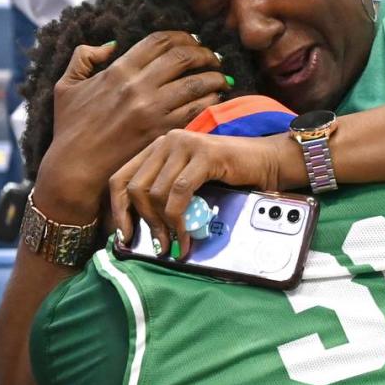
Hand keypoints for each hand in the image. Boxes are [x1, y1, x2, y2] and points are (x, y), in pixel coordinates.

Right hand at [34, 31, 233, 222]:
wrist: (75, 171)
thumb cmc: (70, 130)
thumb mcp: (67, 87)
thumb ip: (83, 58)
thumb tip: (110, 45)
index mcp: (118, 71)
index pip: (159, 41)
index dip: (181, 36)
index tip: (192, 41)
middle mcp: (139, 87)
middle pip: (183, 57)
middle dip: (204, 53)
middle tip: (213, 57)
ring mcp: (153, 111)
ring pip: (197, 82)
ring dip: (215, 76)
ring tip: (221, 77)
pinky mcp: (164, 132)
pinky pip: (199, 110)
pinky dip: (212, 101)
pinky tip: (215, 99)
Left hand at [110, 128, 284, 256]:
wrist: (266, 161)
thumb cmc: (229, 175)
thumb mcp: (188, 181)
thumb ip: (165, 193)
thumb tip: (141, 227)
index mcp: (158, 146)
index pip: (120, 178)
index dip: (117, 210)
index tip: (124, 235)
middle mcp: (167, 140)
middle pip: (135, 187)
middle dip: (144, 221)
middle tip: (158, 243)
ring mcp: (185, 144)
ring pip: (156, 192)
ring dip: (164, 225)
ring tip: (175, 242)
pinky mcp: (203, 154)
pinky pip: (179, 192)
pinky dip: (179, 219)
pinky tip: (186, 234)